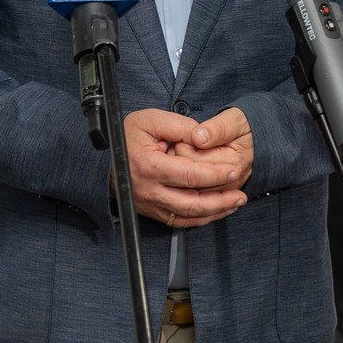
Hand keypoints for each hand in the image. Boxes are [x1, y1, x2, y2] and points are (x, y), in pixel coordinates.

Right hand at [119, 108, 246, 228]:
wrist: (100, 159)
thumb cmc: (125, 137)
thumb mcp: (150, 120)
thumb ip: (179, 126)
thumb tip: (203, 135)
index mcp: (151, 167)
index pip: (191, 176)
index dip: (216, 175)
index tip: (234, 171)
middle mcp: (150, 190)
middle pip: (192, 203)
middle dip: (221, 200)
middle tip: (241, 194)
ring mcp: (150, 204)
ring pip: (188, 217)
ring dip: (214, 212)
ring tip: (234, 204)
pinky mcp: (151, 212)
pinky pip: (178, 221)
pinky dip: (199, 219)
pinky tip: (215, 212)